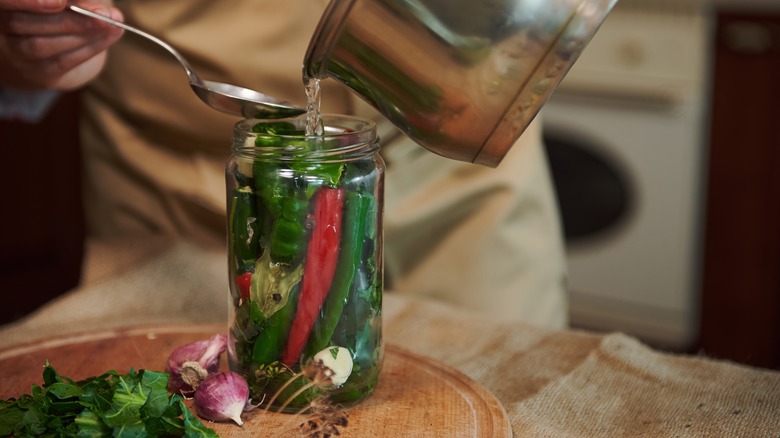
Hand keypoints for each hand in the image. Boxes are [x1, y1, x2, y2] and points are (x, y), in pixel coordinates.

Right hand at [0, 0, 123, 89]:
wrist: (60, 50)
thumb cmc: (60, 9)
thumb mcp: (65, 0)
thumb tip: (101, 8)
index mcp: (2, 6)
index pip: (4, 2)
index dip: (29, 2)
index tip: (61, 2)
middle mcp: (0, 28)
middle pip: (21, 23)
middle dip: (68, 19)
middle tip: (103, 15)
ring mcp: (14, 54)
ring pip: (40, 45)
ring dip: (81, 34)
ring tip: (111, 24)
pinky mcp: (37, 73)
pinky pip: (61, 62)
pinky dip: (90, 47)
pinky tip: (112, 34)